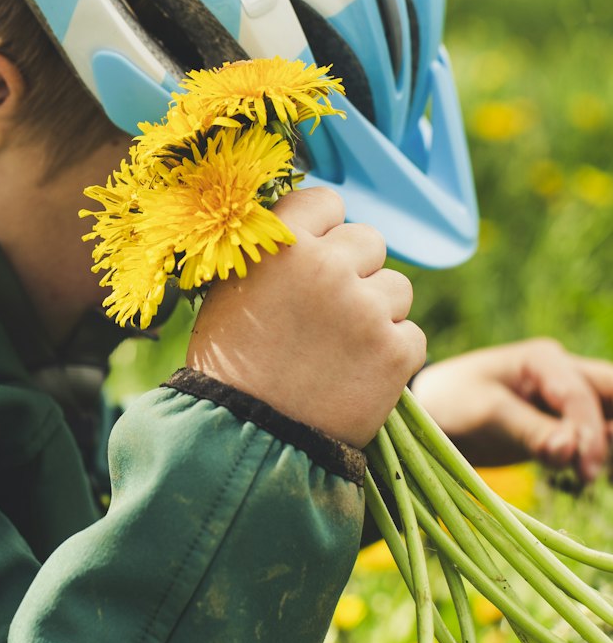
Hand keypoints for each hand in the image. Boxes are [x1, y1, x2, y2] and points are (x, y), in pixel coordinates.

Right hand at [186, 186, 425, 448]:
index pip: (327, 201)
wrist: (247, 441)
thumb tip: (308, 230)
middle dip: (355, 272)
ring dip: (378, 313)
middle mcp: (328, 266)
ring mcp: (366, 309)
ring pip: (398, 287)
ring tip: (341, 350)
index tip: (312, 261)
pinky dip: (392, 356)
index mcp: (281, 244)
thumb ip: (272, 253)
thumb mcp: (230, 292)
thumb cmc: (230, 367)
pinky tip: (357, 376)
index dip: (322, 231)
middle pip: (369, 240)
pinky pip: (412, 336)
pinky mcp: (397, 351)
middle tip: (327, 315)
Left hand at [410, 340, 612, 482]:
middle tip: (597, 467)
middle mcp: (563, 373)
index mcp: (543, 359)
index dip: (588, 433)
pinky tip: (587, 472)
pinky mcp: (565, 425)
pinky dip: (598, 452)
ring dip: (606, 442)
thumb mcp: (485, 414)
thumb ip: (529, 430)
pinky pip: (595, 436)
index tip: (583, 470)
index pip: (580, 395)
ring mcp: (567, 399)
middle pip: (610, 394)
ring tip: (588, 473)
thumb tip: (570, 451)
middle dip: (612, 428)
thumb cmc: (452, 403)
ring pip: (608, 414)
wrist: (432, 416)